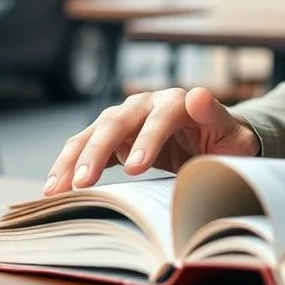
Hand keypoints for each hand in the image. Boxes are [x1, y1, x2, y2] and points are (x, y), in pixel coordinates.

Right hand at [43, 86, 258, 194]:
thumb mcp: (231, 133)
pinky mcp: (112, 135)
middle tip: (84, 183)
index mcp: (178, 102)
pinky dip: (68, 167)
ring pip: (93, 133)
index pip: (160, 118)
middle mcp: (146, 104)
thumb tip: (198, 95)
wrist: (212, 142)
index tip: (136, 168)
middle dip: (98, 152)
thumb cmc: (224, 141)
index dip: (147, 141)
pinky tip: (53, 188)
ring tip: (57, 189)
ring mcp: (125, 118)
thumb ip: (214, 115)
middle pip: (117, 122)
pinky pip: (84, 148)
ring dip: (73, 160)